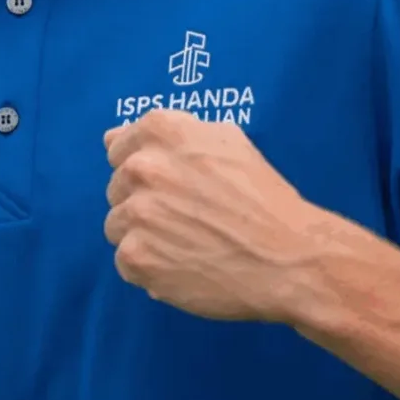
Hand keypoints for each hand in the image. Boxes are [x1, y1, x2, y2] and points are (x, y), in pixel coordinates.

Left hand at [101, 111, 332, 321]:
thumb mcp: (227, 143)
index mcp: (162, 132)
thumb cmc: (263, 198)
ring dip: (143, 235)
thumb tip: (112, 138)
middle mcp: (142, 168)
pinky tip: (182, 265)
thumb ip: (169, 133)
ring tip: (185, 243)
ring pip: (117, 225)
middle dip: (144, 201)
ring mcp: (136, 214)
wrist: (288, 258)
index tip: (168, 186)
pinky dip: (149, 266)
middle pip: (117, 187)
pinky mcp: (135, 257)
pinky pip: (125, 261)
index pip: (118, 146)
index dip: (145, 169)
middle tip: (186, 218)